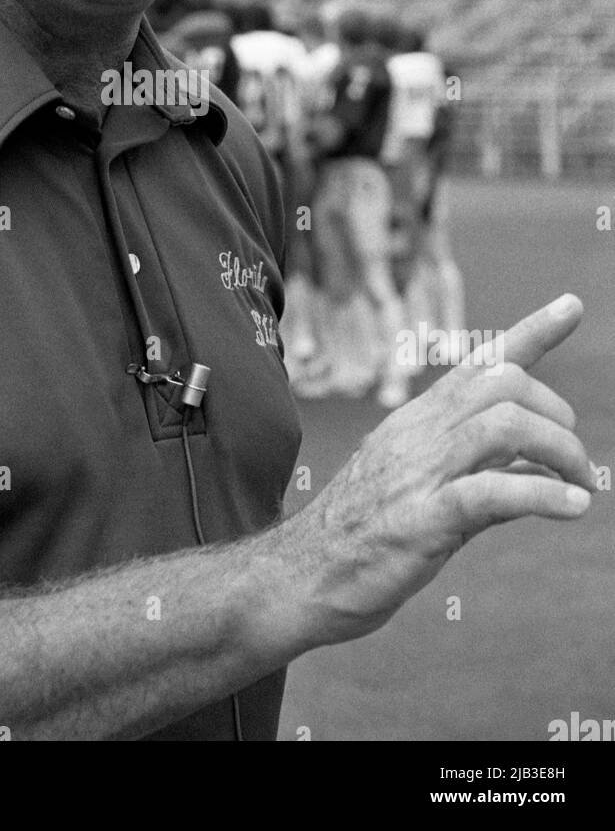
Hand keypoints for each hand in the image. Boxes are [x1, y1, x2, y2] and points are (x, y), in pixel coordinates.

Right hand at [292, 294, 594, 642]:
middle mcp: (419, 435)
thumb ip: (473, 470)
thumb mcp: (415, 487)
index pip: (478, 363)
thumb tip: (535, 467)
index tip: (572, 305)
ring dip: (560, 451)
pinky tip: (572, 508)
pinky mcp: (422, 520)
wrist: (299, 576)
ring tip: (582, 487)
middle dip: (557, 415)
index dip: (532, 331)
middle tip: (575, 463)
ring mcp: (419, 474)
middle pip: (503, 385)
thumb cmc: (357, 537)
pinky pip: (493, 493)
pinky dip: (543, 495)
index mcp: (416, 422)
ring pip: (504, 427)